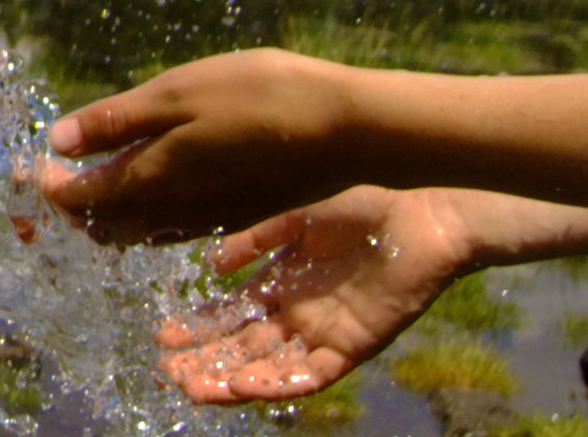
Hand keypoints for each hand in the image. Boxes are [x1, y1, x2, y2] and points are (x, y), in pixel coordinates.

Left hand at [39, 49, 363, 243]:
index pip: (77, 197)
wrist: (348, 131)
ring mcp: (204, 218)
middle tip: (49, 180)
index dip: (47, 186)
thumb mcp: (179, 93)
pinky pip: (169, 228)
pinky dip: (141, 216)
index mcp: (150, 180)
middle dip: (69, 206)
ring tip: (87, 186)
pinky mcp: (233, 215)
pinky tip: (146, 191)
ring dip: (104, 214)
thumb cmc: (262, 97)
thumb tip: (56, 141)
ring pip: (135, 231)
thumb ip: (116, 122)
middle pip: (101, 224)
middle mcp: (171, 212)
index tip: (26, 168)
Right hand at [157, 186, 470, 402]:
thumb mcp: (294, 214)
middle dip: (205, 362)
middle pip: (242, 348)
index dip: (198, 328)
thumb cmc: (364, 201)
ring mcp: (323, 333)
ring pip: (268, 368)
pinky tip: (246, 384)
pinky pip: (311, 375)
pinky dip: (278, 383)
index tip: (164, 335)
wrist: (423, 209)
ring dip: (231, 381)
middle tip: (169, 372)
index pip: (230, 314)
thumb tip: (212, 266)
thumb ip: (254, 239)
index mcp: (282, 282)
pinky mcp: (352, 347)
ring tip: (195, 387)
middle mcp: (298, 313)